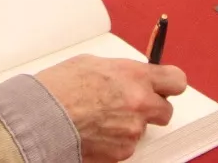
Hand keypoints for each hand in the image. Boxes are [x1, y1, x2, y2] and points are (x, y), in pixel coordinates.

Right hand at [35, 56, 186, 162]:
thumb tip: (128, 77)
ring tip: (100, 117)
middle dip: (152, 108)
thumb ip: (120, 71)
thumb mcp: (93, 63)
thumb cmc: (60, 88)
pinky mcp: (122, 153)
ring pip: (142, 129)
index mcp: (135, 77)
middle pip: (166, 110)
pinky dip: (114, 140)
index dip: (169, 82)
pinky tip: (95, 131)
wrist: (42, 118)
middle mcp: (140, 104)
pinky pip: (126, 145)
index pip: (176, 80)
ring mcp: (132, 131)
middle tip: (131, 104)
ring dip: (129, 124)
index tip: (164, 84)